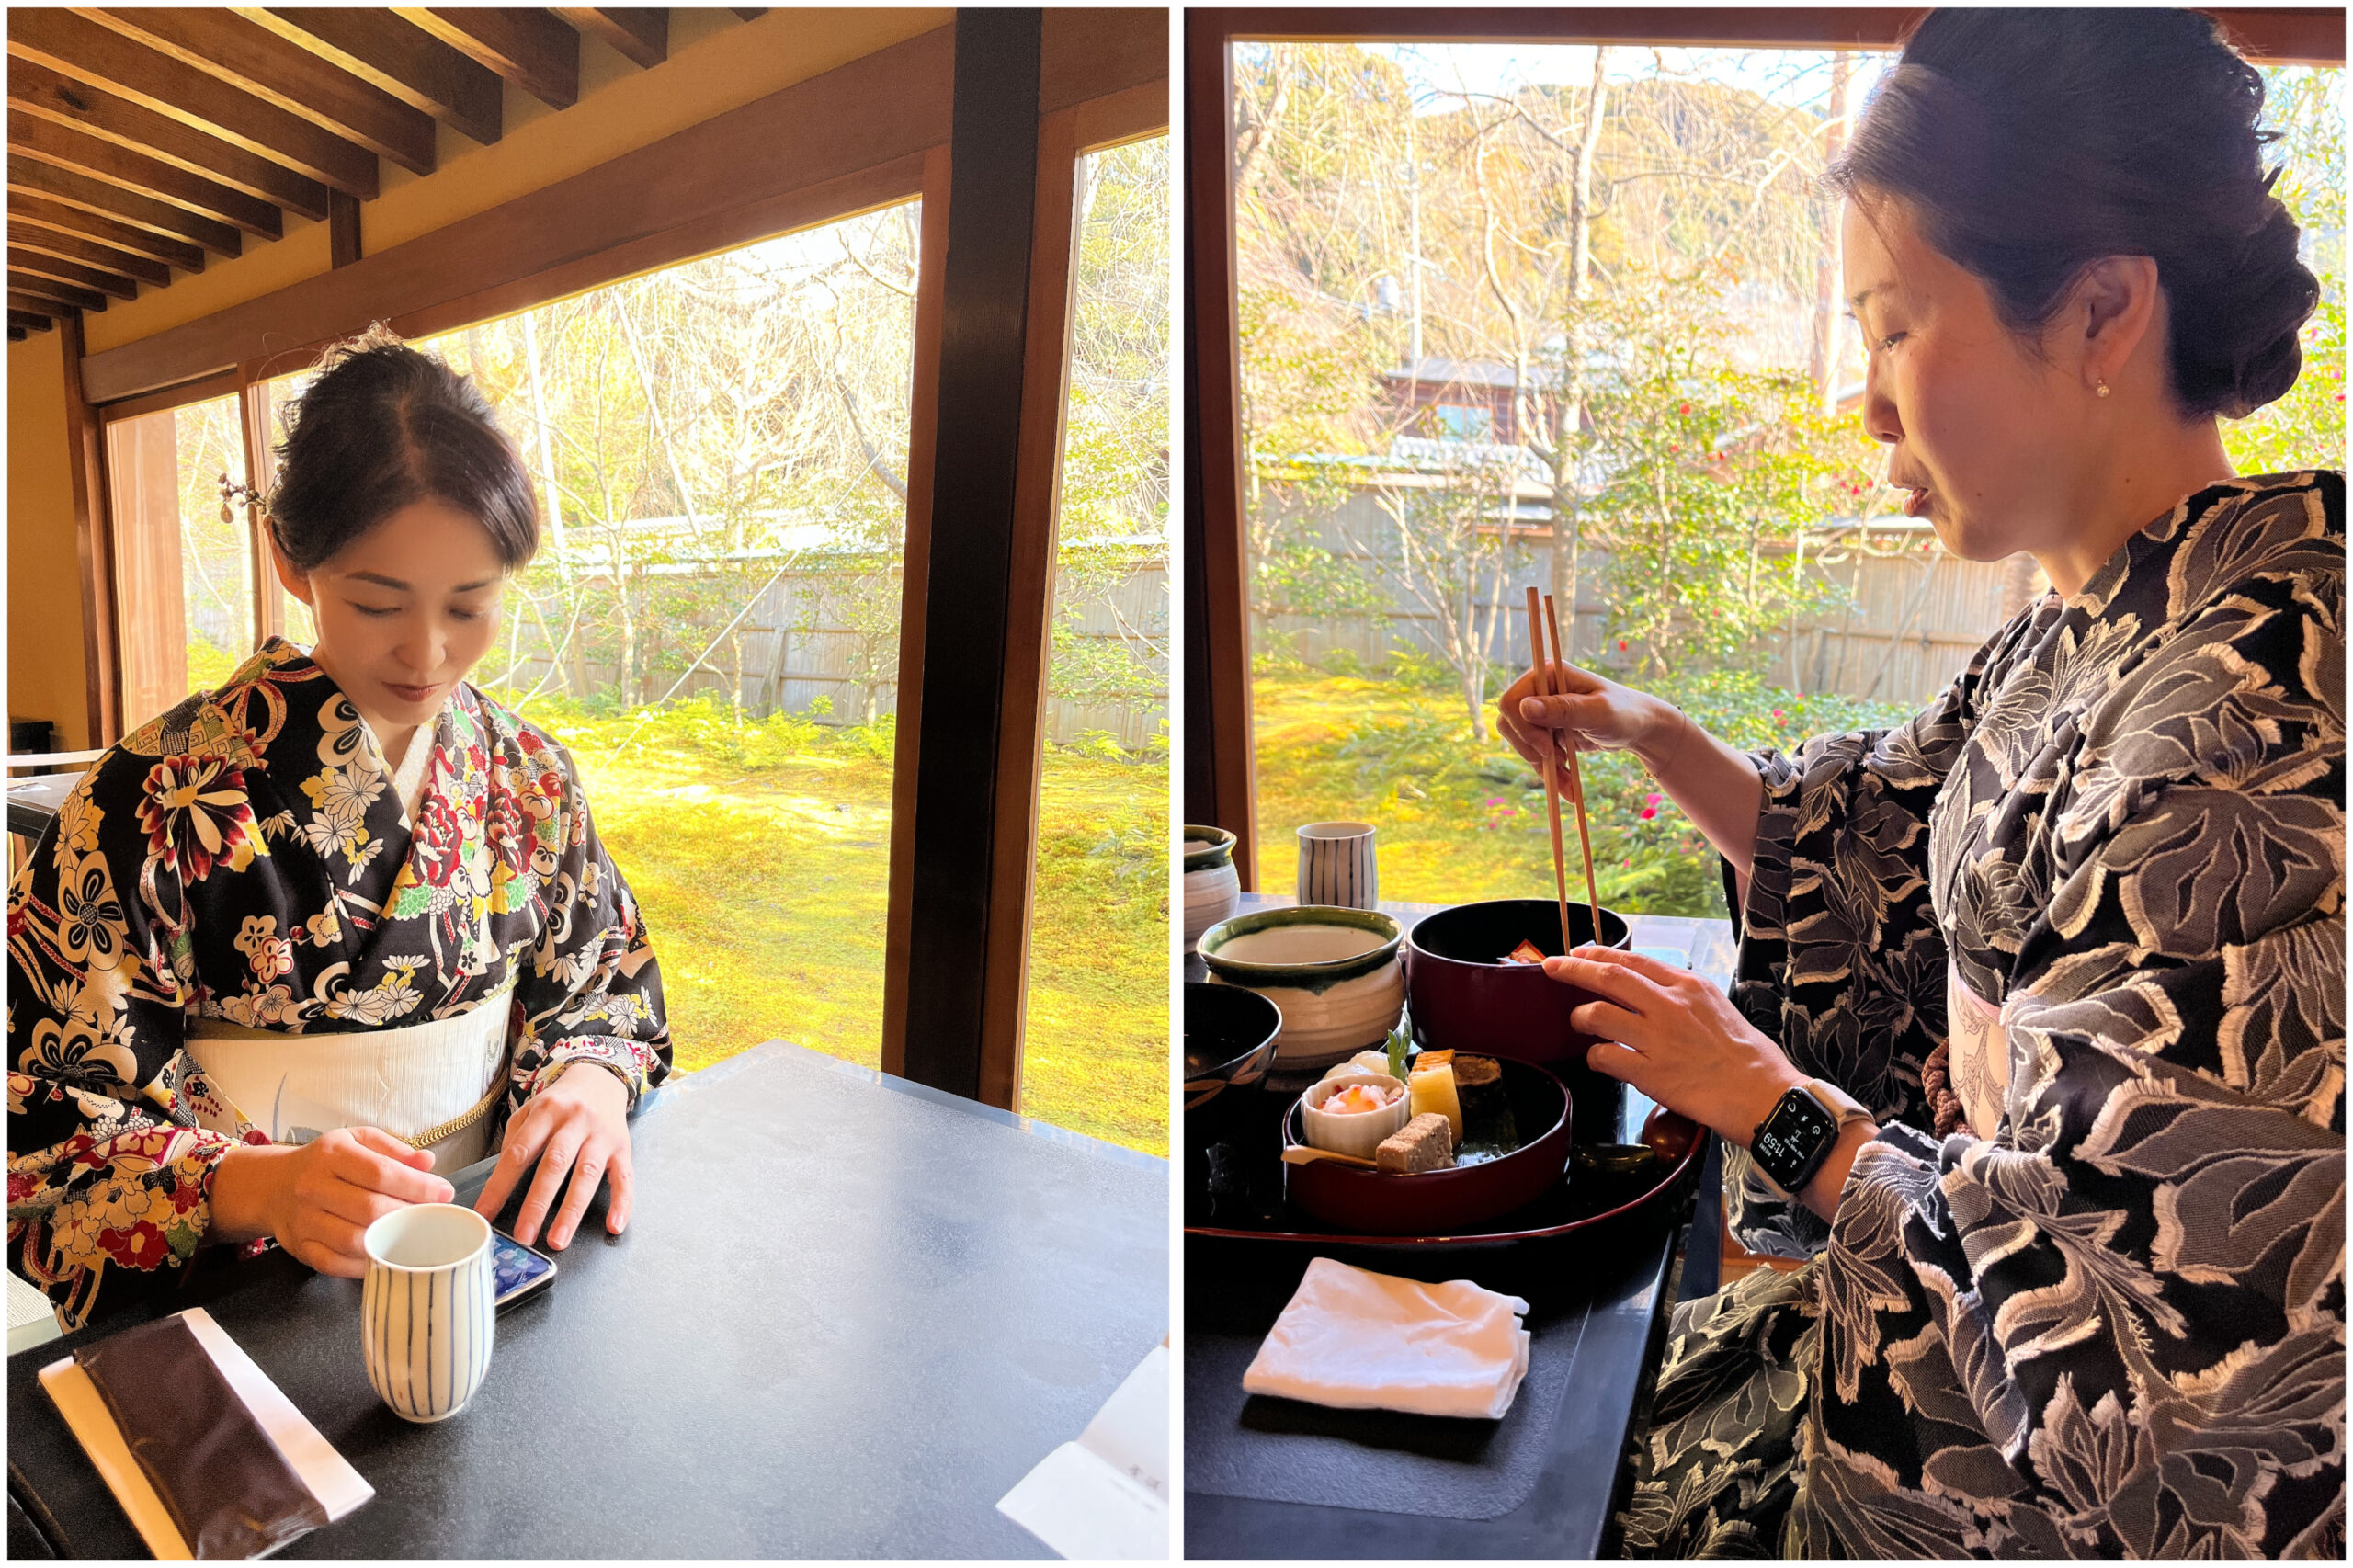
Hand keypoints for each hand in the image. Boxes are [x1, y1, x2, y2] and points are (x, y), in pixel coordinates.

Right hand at [210, 1128, 454, 1276]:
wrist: (271, 1185)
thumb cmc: (325, 1162)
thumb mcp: (357, 1141)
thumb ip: (393, 1149)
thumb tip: (427, 1162)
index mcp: (332, 1154)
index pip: (380, 1173)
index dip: (417, 1186)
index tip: (445, 1193)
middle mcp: (313, 1186)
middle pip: (369, 1209)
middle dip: (409, 1215)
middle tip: (434, 1216)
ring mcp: (303, 1220)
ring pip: (353, 1240)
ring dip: (390, 1241)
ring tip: (414, 1236)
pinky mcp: (299, 1247)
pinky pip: (335, 1263)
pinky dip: (364, 1265)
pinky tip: (386, 1257)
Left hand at [474, 1064, 632, 1250]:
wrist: (601, 1078)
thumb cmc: (561, 1102)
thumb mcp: (532, 1109)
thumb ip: (516, 1139)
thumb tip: (499, 1182)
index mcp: (546, 1111)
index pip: (519, 1152)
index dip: (500, 1185)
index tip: (485, 1215)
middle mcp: (575, 1121)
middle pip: (554, 1165)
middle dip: (537, 1204)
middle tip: (523, 1236)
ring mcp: (601, 1135)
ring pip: (587, 1175)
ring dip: (572, 1211)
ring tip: (558, 1240)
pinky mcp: (623, 1147)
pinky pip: (625, 1177)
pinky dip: (622, 1203)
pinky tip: (614, 1226)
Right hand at [1493, 659, 1677, 793]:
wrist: (1639, 728)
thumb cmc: (1624, 713)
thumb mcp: (1597, 712)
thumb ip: (1562, 709)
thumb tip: (1524, 707)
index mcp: (1547, 674)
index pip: (1512, 702)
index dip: (1524, 728)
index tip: (1549, 748)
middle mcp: (1539, 689)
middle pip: (1510, 724)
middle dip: (1532, 749)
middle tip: (1558, 762)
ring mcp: (1542, 711)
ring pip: (1520, 743)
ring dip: (1541, 766)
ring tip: (1567, 781)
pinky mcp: (1547, 730)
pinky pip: (1534, 754)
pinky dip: (1549, 772)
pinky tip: (1566, 785)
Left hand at [1546, 947, 1803, 1146]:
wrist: (1765, 1096)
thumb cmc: (1750, 1059)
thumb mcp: (1720, 1009)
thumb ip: (1686, 999)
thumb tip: (1658, 996)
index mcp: (1689, 987)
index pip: (1634, 961)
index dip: (1600, 955)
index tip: (1579, 954)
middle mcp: (1670, 1006)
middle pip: (1608, 977)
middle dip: (1572, 970)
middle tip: (1551, 968)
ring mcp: (1658, 1039)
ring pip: (1597, 1014)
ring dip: (1580, 1018)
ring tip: (1580, 1024)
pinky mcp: (1650, 1073)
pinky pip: (1604, 1057)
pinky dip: (1595, 1057)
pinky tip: (1601, 1060)